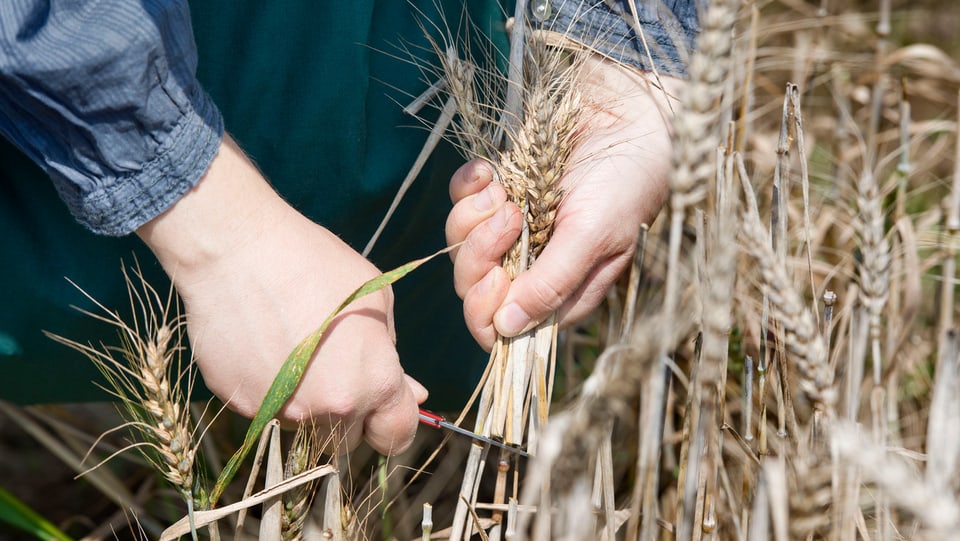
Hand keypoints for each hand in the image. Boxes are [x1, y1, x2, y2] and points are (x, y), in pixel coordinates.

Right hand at [137, 136, 426, 454]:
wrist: (238, 251)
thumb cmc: (315, 264)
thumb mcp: (376, 298)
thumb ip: (390, 354)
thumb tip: (413, 395)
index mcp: (375, 382)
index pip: (396, 436)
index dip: (391, 425)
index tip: (381, 413)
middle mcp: (332, 406)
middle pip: (347, 436)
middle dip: (346, 409)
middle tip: (330, 361)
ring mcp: (285, 410)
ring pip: (305, 423)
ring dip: (306, 399)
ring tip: (292, 344)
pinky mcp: (243, 404)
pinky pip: (266, 409)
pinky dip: (268, 388)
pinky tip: (262, 344)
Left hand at [446, 56, 681, 348]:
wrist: (627, 115)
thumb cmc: (624, 181)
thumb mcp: (594, 236)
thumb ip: (552, 284)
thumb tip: (507, 329)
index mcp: (558, 292)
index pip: (502, 327)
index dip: (487, 309)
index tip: (498, 275)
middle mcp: (529, 265)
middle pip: (474, 285)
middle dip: (481, 254)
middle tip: (511, 217)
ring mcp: (510, 227)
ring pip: (460, 243)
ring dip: (473, 218)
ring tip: (505, 194)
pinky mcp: (497, 189)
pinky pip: (459, 198)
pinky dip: (467, 186)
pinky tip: (489, 171)